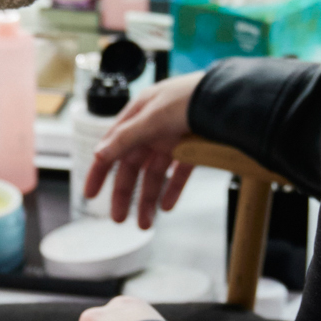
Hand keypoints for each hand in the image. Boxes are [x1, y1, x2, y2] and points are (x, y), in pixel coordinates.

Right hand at [82, 72, 203, 226]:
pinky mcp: (194, 149)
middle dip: (125, 194)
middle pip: (133, 167)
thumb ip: (126, 138)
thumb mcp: (152, 117)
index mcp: (138, 115)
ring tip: (145, 224)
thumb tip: (100, 155)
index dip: (100, 171)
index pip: (112, 147)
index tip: (90, 194)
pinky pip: (178, 174)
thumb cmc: (190, 96)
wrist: (229, 97)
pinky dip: (172, 190)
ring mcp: (173, 139)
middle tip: (119, 219)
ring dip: (148, 199)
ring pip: (155, 175)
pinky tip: (166, 207)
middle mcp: (153, 128)